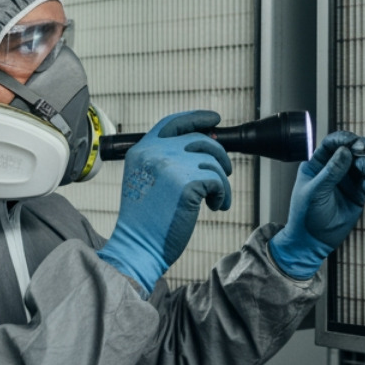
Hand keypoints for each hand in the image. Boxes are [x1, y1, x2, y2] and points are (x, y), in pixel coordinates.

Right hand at [97, 110, 232, 294]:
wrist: (138, 247)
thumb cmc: (145, 221)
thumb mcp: (145, 180)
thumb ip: (166, 161)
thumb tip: (204, 149)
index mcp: (142, 150)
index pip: (173, 122)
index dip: (197, 118)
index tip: (214, 119)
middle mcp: (156, 153)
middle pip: (200, 140)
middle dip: (219, 155)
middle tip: (226, 171)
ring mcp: (172, 166)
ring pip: (213, 162)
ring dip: (221, 181)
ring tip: (216, 199)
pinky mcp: (188, 184)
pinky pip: (218, 181)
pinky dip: (222, 195)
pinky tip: (215, 206)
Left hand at [268, 131, 364, 279]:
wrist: (312, 241)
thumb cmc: (306, 214)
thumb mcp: (315, 191)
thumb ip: (331, 172)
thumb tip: (346, 150)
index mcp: (317, 164)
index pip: (331, 144)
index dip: (343, 139)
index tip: (353, 141)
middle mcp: (334, 169)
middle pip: (351, 150)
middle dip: (361, 147)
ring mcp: (347, 181)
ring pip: (362, 165)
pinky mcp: (358, 194)